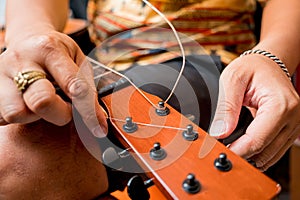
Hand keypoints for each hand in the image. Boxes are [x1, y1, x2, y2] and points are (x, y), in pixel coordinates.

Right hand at [0, 30, 106, 136]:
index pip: (73, 85)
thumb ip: (87, 88)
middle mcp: (21, 60)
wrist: (27, 41)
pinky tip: (29, 106)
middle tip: (66, 111)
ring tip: (44, 106)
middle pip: (41, 101)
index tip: (98, 127)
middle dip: (61, 114)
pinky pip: (3, 117)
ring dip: (36, 117)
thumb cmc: (57, 54)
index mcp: (48, 49)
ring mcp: (1, 75)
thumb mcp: (77, 60)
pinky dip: (20, 117)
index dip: (88, 110)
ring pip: (16, 113)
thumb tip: (99, 122)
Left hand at [209, 54, 299, 170]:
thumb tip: (219, 133)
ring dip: (249, 157)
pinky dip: (257, 153)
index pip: (257, 140)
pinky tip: (243, 147)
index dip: (237, 151)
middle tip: (221, 152)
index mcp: (280, 104)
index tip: (221, 153)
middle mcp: (292, 118)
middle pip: (264, 152)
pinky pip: (273, 151)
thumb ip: (226, 107)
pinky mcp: (288, 130)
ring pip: (270, 156)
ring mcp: (293, 125)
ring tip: (230, 149)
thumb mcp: (232, 79)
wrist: (267, 64)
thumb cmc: (252, 68)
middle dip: (241, 156)